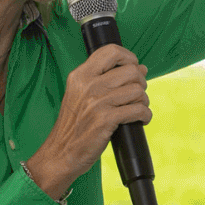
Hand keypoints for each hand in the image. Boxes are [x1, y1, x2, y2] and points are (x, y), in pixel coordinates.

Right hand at [35, 43, 150, 199]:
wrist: (60, 153)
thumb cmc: (73, 126)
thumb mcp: (80, 95)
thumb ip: (105, 79)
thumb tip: (141, 68)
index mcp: (80, 75)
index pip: (111, 51)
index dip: (129, 57)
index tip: (133, 68)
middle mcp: (88, 85)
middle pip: (131, 71)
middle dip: (140, 83)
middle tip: (135, 95)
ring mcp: (97, 102)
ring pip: (137, 90)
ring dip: (143, 101)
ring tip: (136, 109)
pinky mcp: (105, 120)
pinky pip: (138, 110)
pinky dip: (145, 116)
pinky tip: (140, 120)